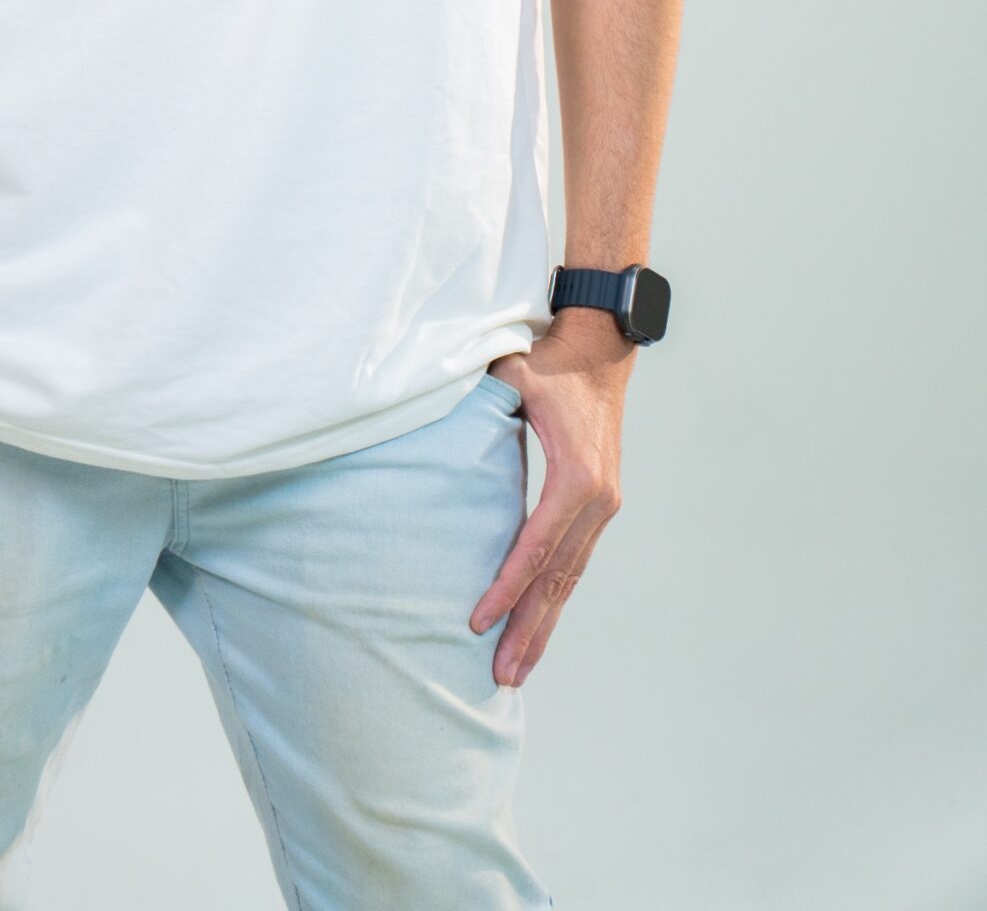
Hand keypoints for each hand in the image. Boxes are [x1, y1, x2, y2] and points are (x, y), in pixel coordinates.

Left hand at [468, 313, 631, 685]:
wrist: (599, 350)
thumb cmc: (548, 361)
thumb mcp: (511, 377)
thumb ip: (478, 404)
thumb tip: (424, 414)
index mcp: (576, 475)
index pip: (536, 546)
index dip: (507, 586)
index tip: (477, 621)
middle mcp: (597, 499)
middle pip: (558, 578)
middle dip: (529, 630)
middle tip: (502, 676)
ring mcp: (603, 505)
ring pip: (570, 578)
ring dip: (544, 625)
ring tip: (517, 668)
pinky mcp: (599, 505)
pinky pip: (574, 561)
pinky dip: (555, 597)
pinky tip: (537, 624)